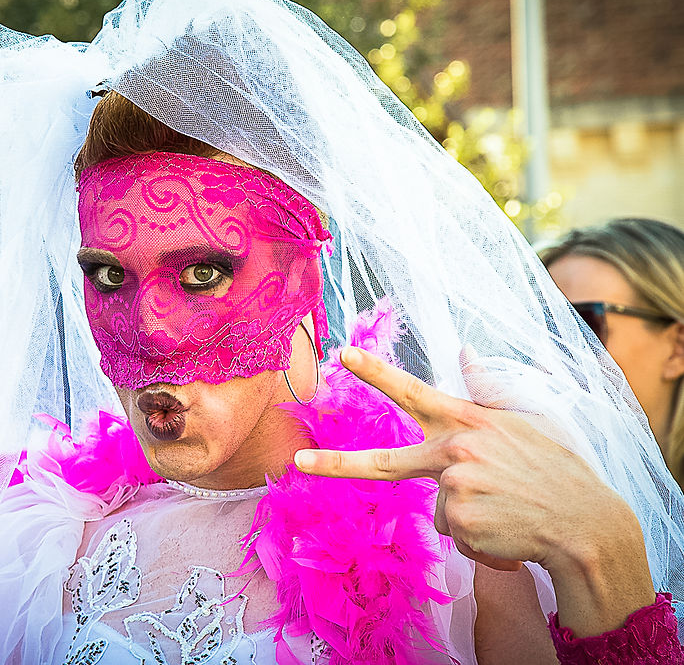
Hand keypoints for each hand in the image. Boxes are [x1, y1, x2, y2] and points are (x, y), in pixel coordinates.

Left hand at [294, 346, 654, 634]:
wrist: (587, 525)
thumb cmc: (559, 468)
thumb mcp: (528, 419)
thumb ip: (488, 389)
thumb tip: (466, 351)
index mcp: (469, 421)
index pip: (414, 391)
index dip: (377, 373)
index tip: (344, 355)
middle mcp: (455, 450)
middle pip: (384, 462)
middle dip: (336, 464)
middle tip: (297, 461)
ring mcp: (455, 487)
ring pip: (437, 505)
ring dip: (465, 511)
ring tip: (505, 505)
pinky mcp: (461, 521)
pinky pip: (454, 530)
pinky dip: (476, 534)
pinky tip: (505, 525)